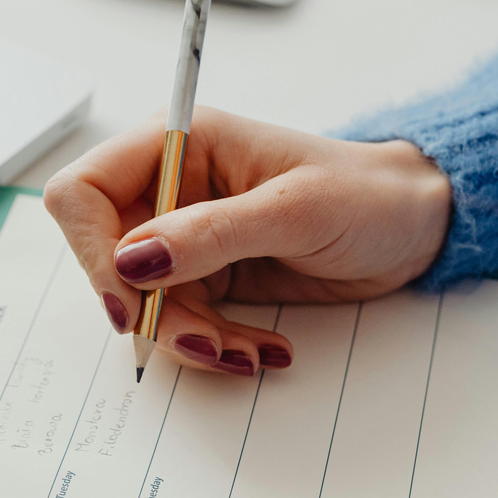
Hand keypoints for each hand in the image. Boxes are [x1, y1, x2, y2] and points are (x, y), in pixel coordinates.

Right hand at [44, 107, 451, 374]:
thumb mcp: (294, 210)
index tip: (128, 299)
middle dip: (150, 309)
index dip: (91, 248)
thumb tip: (132, 259)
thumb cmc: (367, 194)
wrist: (412, 228)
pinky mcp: (201, 276)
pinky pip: (178, 322)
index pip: (84, 191)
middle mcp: (166, 189)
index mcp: (175, 146)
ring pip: (142, 303)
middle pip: (106, 259)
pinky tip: (259, 349)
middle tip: (203, 338)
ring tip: (247, 352)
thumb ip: (210, 233)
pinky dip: (212, 345)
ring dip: (187, 338)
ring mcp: (181, 237)